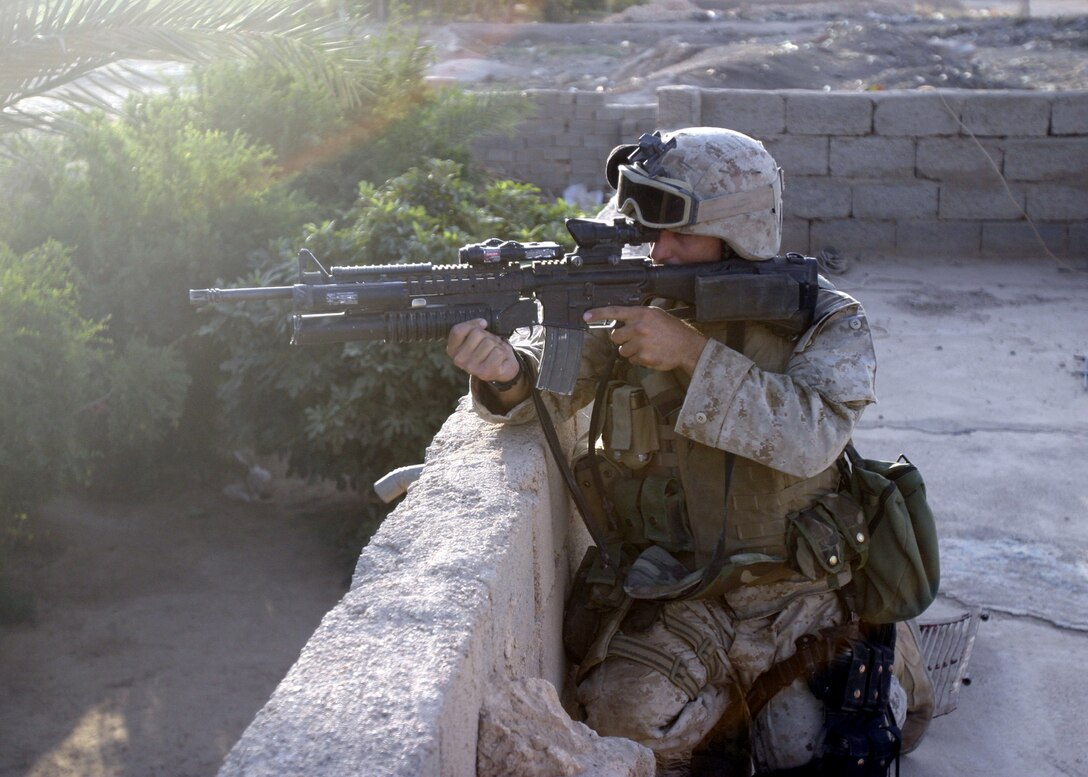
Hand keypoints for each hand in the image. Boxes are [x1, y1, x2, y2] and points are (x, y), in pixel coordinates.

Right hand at [446, 319, 520, 383]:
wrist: (501, 368)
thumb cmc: (487, 349)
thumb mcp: (476, 334)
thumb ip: (473, 326)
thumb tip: (482, 323)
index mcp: (452, 349)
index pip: (458, 330)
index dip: (472, 324)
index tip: (482, 326)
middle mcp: (459, 360)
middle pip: (477, 333)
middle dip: (487, 336)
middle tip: (489, 345)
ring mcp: (471, 368)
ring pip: (489, 342)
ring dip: (496, 345)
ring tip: (495, 352)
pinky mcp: (485, 373)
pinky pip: (498, 353)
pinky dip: (503, 353)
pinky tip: (500, 359)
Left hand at [584, 306, 707, 374]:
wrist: (687, 346)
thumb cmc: (672, 330)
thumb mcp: (655, 315)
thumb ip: (637, 316)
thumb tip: (621, 321)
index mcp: (641, 314)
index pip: (615, 311)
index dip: (598, 313)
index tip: (586, 316)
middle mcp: (639, 327)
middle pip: (615, 336)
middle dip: (622, 339)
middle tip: (635, 338)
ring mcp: (641, 343)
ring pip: (622, 350)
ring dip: (630, 350)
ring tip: (645, 346)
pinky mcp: (644, 357)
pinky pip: (632, 360)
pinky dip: (639, 359)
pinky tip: (650, 353)